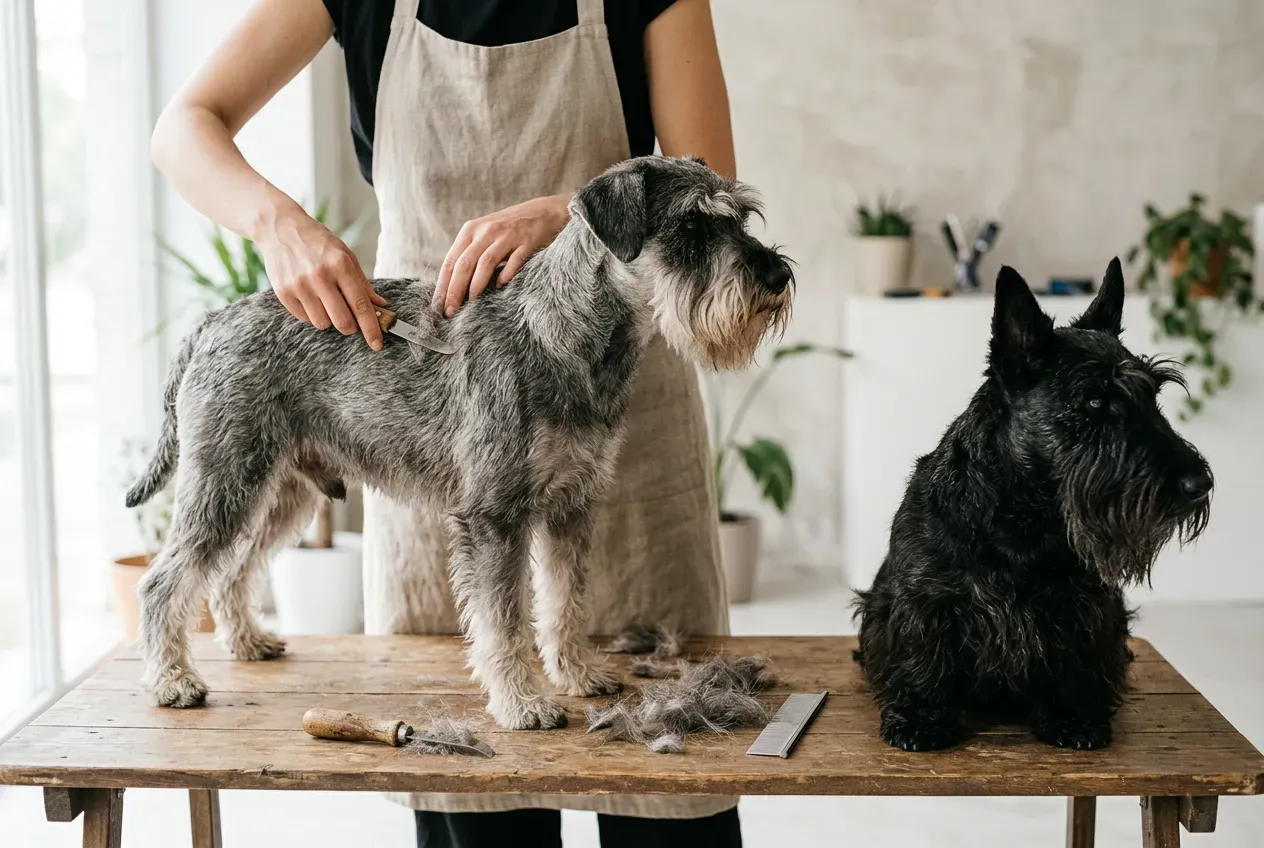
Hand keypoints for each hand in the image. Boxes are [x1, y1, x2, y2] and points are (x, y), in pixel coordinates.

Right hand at [255, 206, 388, 349]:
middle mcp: (320, 276)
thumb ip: (362, 283)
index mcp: (340, 265)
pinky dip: (310, 313)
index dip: (371, 328)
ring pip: (322, 323)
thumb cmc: (318, 242)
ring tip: (324, 300)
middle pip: (342, 321)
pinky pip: (304, 318)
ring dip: (328, 319)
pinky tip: (309, 295)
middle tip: (349, 321)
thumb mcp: (345, 255)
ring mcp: (299, 285)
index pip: (360, 305)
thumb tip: (380, 306)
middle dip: (349, 327)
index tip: (377, 344)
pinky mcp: (283, 292)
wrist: (280, 228)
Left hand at [433, 193, 570, 317]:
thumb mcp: (483, 235)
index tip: (437, 306)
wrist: (542, 212)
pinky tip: (500, 287)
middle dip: (455, 290)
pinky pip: (514, 260)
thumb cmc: (508, 230)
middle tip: (450, 311)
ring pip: (485, 262)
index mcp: (470, 230)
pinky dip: (506, 274)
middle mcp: (486, 231)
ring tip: (471, 304)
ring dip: (476, 285)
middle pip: (465, 263)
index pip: (451, 261)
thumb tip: (450, 286)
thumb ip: (469, 254)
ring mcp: (507, 235)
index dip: (443, 285)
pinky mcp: (526, 241)